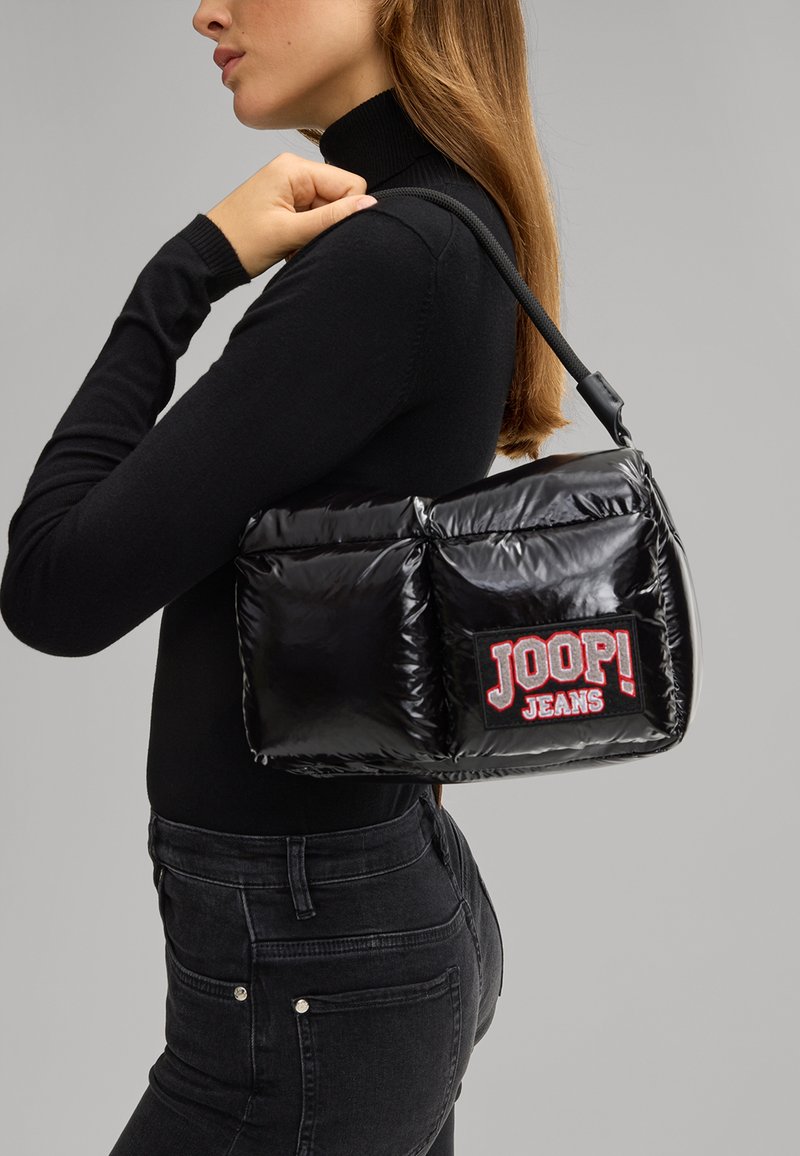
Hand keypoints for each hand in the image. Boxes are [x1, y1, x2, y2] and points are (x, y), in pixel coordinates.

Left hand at [203, 152, 377, 278]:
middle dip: (328, 225)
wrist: (210, 255)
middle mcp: (294, 171)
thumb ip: (331, 218)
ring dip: (316, 234)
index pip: (349, 183)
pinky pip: (313, 219)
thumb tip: (369, 205)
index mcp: (294, 168)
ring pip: (327, 212)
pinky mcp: (287, 204)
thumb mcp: (289, 232)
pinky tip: (290, 246)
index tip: (323, 233)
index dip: (346, 212)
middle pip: (338, 198)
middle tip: (302, 242)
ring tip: (292, 246)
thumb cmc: (240, 242)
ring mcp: (290, 187)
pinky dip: (306, 236)